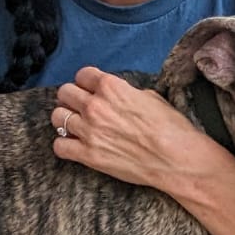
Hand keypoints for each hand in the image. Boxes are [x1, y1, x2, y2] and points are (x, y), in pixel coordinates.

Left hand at [51, 66, 218, 191]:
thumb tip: (116, 96)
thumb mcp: (150, 97)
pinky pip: (59, 146)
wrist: (176, 159)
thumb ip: (125, 92)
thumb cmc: (171, 127)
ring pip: (57, 117)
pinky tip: (75, 146)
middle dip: (72, 98)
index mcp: (111, 87)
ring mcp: (89, 131)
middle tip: (80, 107)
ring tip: (76, 126)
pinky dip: (64, 145)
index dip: (86, 82)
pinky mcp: (88, 155)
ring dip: (65, 119)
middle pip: (65, 93)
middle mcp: (95, 106)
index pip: (82, 75)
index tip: (90, 89)